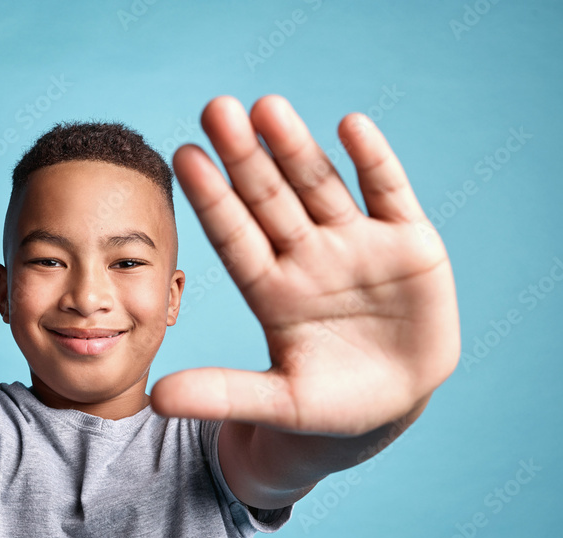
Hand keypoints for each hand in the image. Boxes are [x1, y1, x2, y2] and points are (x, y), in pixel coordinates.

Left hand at [152, 95, 459, 435]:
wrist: (394, 406)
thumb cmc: (328, 407)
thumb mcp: (277, 403)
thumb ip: (222, 394)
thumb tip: (154, 399)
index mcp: (271, 290)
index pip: (234, 236)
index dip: (212, 199)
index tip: (183, 157)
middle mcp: (307, 257)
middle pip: (270, 199)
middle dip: (245, 157)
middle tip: (216, 109)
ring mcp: (357, 246)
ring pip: (321, 186)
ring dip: (296, 148)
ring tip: (268, 107)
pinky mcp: (408, 243)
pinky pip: (389, 193)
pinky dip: (374, 161)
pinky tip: (351, 124)